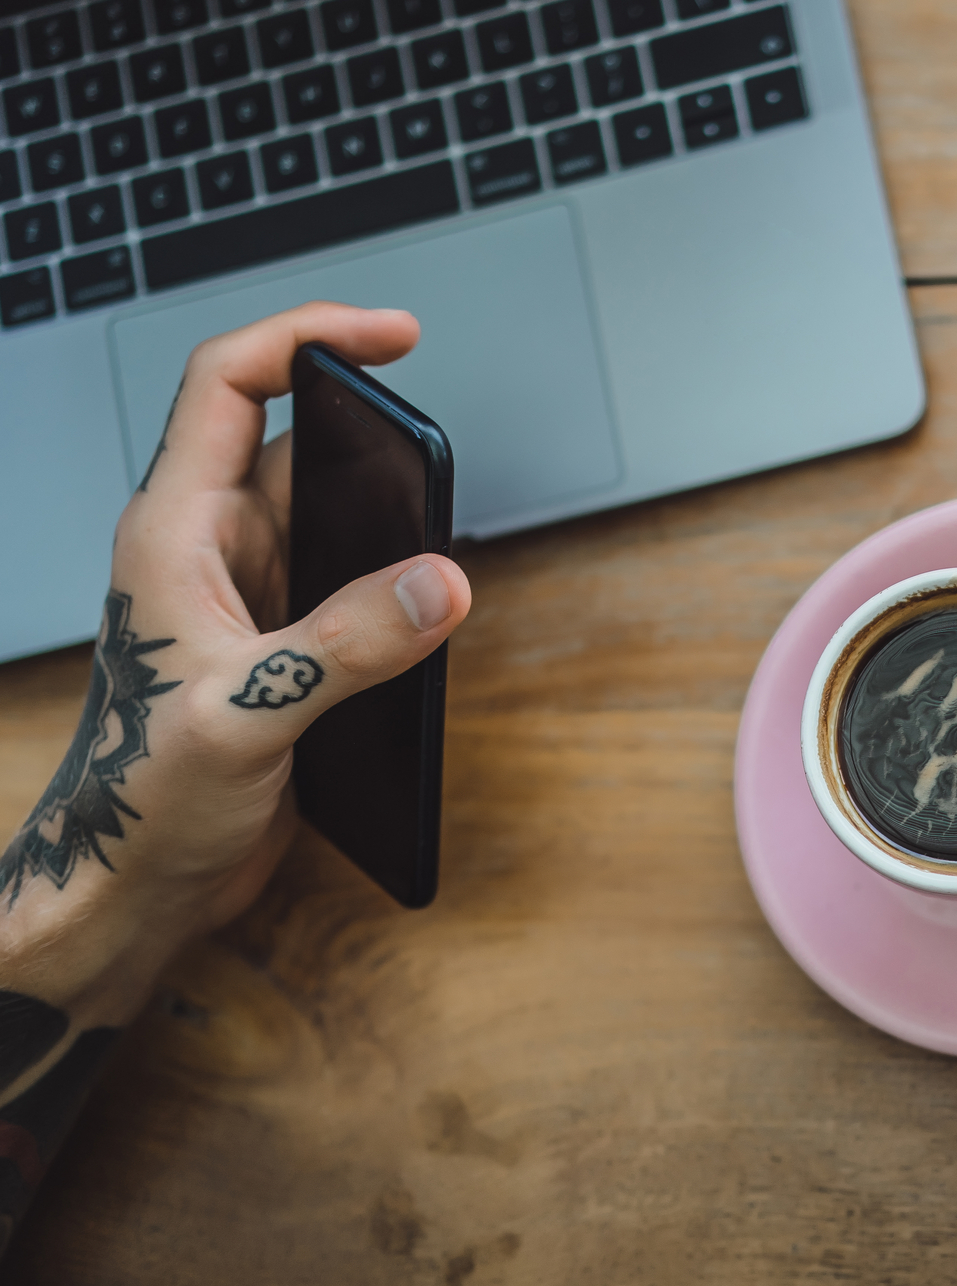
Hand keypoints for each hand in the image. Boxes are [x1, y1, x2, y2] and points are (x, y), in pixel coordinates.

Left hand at [0, 301, 471, 1023]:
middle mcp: (211, 550)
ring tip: (434, 555)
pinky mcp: (280, 646)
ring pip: (331, 516)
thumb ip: (347, 643)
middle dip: (373, 441)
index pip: (233, 386)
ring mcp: (248, 597)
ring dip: (387, 524)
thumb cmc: (140, 800)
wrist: (127, 890)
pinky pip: (349, 584)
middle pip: (298, 443)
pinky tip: (423, 619)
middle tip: (438, 455)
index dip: (308, 336)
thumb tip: (441, 580)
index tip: (392, 337)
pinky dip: (393, 586)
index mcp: (176, 533)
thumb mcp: (245, 714)